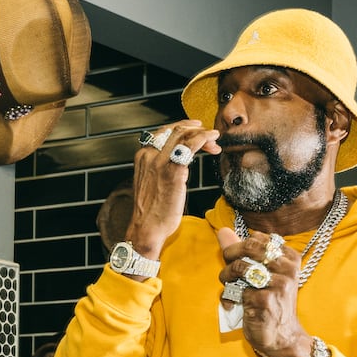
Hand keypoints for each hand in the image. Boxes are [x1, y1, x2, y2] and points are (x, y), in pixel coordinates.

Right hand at [104, 120, 219, 256]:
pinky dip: (204, 139)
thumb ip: (161, 168)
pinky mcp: (173, 171)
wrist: (146, 228)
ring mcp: (160, 162)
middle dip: (195, 129)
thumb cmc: (151, 211)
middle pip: (175, 129)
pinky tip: (213, 141)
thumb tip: (179, 160)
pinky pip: (191, 146)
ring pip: (184, 134)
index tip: (195, 130)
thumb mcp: (151, 182)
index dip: (182, 128)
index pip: (163, 132)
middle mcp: (149, 156)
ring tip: (213, 139)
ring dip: (202, 133)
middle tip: (208, 136)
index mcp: (142, 157)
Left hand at [215, 227, 315, 356]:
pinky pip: (237, 290)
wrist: (282, 336)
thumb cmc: (270, 302)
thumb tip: (222, 230)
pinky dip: (228, 298)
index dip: (238, 247)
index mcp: (289, 257)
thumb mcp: (261, 274)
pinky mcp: (265, 300)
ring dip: (227, 277)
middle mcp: (287, 268)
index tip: (234, 259)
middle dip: (230, 257)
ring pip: (241, 267)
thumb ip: (242, 251)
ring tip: (229, 287)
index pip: (256, 238)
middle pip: (248, 248)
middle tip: (227, 271)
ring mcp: (278, 284)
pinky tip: (232, 305)